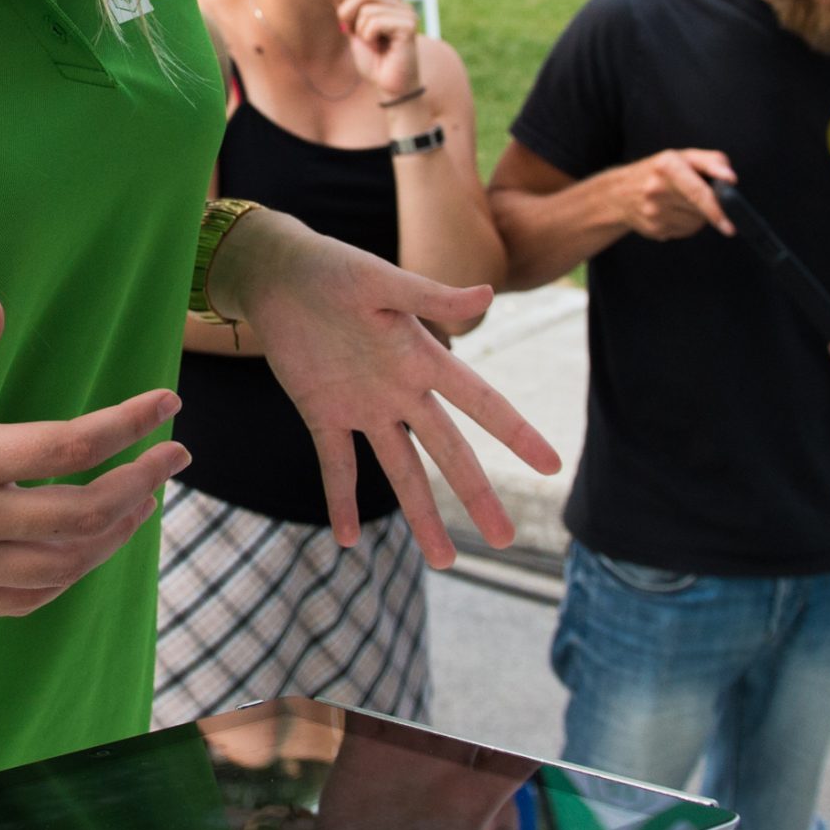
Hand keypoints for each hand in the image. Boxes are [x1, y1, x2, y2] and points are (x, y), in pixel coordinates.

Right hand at [0, 296, 187, 616]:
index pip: (70, 445)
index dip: (130, 426)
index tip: (167, 405)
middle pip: (81, 512)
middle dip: (142, 482)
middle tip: (176, 456)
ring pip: (61, 563)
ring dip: (114, 533)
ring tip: (143, 500)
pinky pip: (22, 599)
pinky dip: (67, 577)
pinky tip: (86, 550)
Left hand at [212, 212, 562, 564]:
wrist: (278, 274)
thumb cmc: (333, 268)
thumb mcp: (379, 282)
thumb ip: (431, 296)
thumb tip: (487, 294)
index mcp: (423, 357)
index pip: (481, 403)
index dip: (516, 433)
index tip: (551, 465)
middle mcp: (401, 390)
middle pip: (449, 451)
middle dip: (477, 494)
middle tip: (505, 540)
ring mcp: (364, 407)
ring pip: (401, 470)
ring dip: (422, 514)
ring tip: (445, 561)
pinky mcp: (323, 415)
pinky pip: (337, 466)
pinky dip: (341, 501)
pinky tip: (347, 540)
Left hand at [337, 0, 422, 101]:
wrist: (389, 87)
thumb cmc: (375, 63)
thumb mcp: (356, 32)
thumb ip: (352, 13)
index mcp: (391, 5)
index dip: (349, 7)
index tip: (352, 27)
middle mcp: (402, 6)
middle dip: (352, 17)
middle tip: (362, 38)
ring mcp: (407, 14)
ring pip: (367, 11)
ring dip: (363, 33)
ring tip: (376, 46)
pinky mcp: (409, 26)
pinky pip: (375, 23)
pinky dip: (370, 37)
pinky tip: (382, 48)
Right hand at [611, 148, 737, 240]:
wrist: (619, 193)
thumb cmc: (658, 172)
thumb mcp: (683, 156)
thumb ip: (712, 161)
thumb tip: (730, 178)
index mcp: (667, 165)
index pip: (696, 191)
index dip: (715, 207)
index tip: (728, 222)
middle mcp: (656, 189)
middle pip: (699, 209)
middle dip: (709, 207)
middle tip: (704, 200)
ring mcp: (653, 212)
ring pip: (695, 223)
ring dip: (698, 216)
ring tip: (682, 203)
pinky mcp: (654, 230)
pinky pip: (685, 232)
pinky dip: (686, 224)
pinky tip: (673, 213)